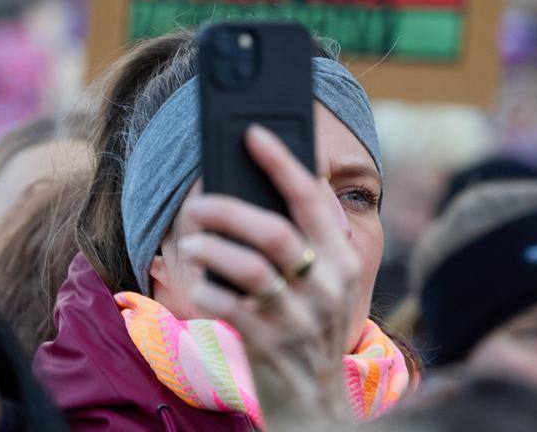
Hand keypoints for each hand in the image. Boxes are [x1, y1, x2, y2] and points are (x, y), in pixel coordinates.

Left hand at [177, 126, 361, 422]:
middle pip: (274, 231)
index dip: (282, 161)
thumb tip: (259, 189)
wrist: (314, 402)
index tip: (254, 134)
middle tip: (198, 203)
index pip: (313, 198)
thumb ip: (308, 240)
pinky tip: (198, 286)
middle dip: (230, 209)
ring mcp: (297, 317)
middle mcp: (326, 285)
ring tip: (191, 244)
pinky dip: (204, 290)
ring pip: (246, 266)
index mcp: (344, 259)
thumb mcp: (327, 283)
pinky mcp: (266, 344)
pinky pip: (224, 304)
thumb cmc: (311, 327)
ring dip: (210, 249)